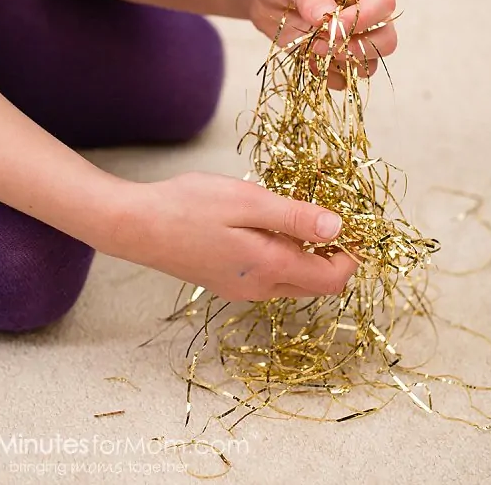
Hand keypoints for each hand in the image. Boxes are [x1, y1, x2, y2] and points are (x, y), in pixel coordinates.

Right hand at [108, 172, 357, 300]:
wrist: (135, 226)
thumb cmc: (189, 206)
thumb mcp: (248, 201)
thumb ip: (295, 217)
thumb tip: (339, 229)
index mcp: (270, 267)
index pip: (332, 279)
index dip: (351, 255)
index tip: (355, 223)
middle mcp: (259, 287)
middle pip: (315, 283)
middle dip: (332, 255)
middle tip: (329, 212)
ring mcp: (240, 288)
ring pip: (291, 279)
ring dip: (305, 253)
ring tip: (295, 212)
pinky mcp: (224, 281)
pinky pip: (268, 275)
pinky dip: (281, 254)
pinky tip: (264, 224)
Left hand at [248, 0, 396, 83]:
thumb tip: (326, 18)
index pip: (384, 3)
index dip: (364, 19)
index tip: (331, 24)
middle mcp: (365, 8)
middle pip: (386, 39)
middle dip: (358, 48)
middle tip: (322, 44)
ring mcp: (353, 35)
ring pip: (370, 63)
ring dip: (342, 63)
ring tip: (311, 49)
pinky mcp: (337, 54)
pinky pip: (345, 77)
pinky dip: (327, 74)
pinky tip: (306, 59)